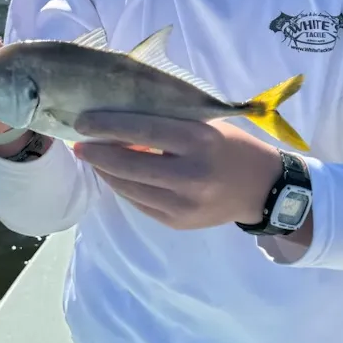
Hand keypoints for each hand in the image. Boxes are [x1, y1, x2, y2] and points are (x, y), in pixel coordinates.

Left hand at [72, 114, 282, 230]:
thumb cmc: (233, 146)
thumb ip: (170, 124)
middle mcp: (190, 174)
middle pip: (130, 164)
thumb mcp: (207, 125)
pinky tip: (114, 175)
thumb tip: (122, 123)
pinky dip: (123, 188)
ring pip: (130, 187)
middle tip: (78, 142)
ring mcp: (183, 204)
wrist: (264, 188)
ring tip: (91, 157)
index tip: (83, 121)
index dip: (109, 126)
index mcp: (199, 140)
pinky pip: (140, 203)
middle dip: (98, 152)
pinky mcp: (178, 222)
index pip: (144, 129)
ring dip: (106, 172)